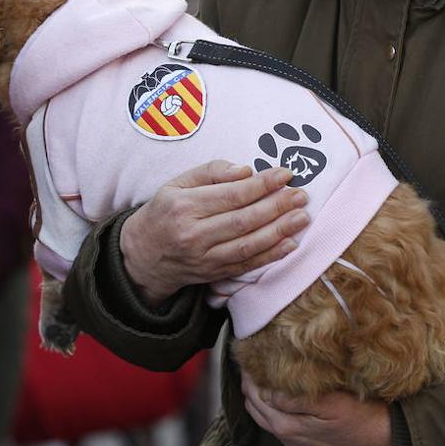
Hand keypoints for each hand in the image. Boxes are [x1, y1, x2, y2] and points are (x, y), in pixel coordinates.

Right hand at [119, 160, 309, 306]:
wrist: (142, 255)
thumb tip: (245, 171)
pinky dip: (270, 256)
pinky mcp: (213, 274)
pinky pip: (246, 265)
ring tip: (302, 217)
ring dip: (279, 231)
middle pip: (243, 220)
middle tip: (301, 195)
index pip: (230, 195)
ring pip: (247, 245)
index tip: (284, 174)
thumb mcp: (176, 184)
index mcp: (183, 206)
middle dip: (276, 207)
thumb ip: (210, 172)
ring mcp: (203, 258)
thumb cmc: (164, 212)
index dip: (261, 185)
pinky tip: (290, 244)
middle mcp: (193, 234)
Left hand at [241, 371, 392, 445]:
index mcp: (287, 426)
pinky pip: (275, 423)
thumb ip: (295, 401)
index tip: (251, 354)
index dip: (251, 373)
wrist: (385, 440)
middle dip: (250, 383)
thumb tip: (267, 390)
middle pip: (254, 406)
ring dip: (258, 394)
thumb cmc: (362, 416)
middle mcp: (286, 437)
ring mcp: (294, 441)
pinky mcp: (303, 442)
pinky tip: (277, 392)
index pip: (255, 395)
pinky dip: (269, 406)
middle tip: (252, 358)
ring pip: (262, 415)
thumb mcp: (331, 403)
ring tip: (261, 371)